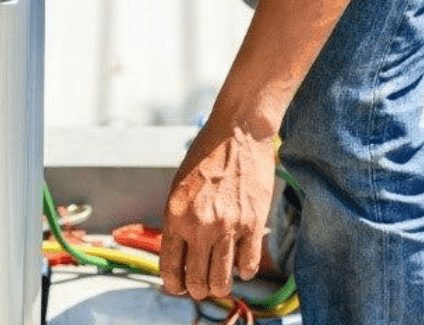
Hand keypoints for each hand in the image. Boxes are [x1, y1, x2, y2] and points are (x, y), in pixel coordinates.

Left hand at [160, 119, 275, 300]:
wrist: (237, 133)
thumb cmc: (204, 156)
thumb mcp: (178, 188)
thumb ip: (178, 221)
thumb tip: (181, 255)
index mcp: (175, 216)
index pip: (170, 267)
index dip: (173, 284)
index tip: (177, 287)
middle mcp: (200, 225)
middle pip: (196, 280)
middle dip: (196, 290)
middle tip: (199, 288)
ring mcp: (228, 226)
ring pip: (222, 279)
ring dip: (219, 287)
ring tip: (218, 284)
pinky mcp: (253, 223)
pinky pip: (249, 263)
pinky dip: (244, 271)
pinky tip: (240, 267)